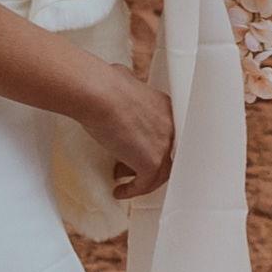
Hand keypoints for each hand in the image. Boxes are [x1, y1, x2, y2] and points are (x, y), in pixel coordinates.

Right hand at [75, 51, 178, 206]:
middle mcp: (170, 126)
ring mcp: (164, 145)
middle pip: (167, 153)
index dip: (152, 143)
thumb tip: (121, 80)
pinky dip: (133, 191)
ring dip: (142, 179)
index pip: (166, 132)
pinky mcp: (152, 162)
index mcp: (165, 106)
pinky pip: (146, 184)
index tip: (136, 149)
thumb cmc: (104, 84)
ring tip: (122, 181)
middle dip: (146, 161)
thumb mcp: (123, 81)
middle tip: (127, 166)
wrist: (100, 94)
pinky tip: (120, 191)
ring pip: (161, 172)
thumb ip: (128, 88)